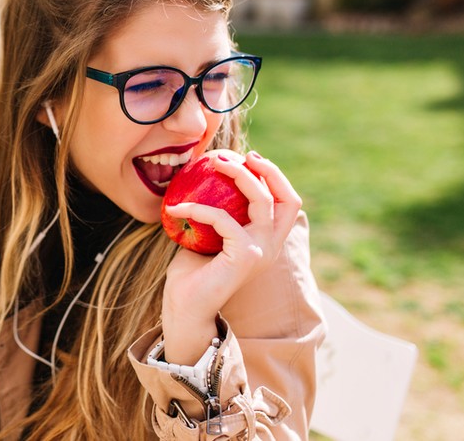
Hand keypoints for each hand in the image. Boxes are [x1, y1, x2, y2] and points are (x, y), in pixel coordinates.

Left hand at [159, 151, 301, 364]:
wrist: (184, 307)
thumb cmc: (191, 273)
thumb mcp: (207, 235)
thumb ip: (215, 213)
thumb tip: (203, 177)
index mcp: (267, 241)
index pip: (286, 203)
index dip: (274, 177)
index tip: (248, 158)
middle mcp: (271, 246)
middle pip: (287, 199)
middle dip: (269, 170)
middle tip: (240, 155)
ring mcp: (262, 251)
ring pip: (262, 200)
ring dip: (239, 175)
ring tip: (214, 162)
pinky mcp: (246, 256)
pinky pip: (223, 219)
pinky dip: (198, 209)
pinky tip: (175, 209)